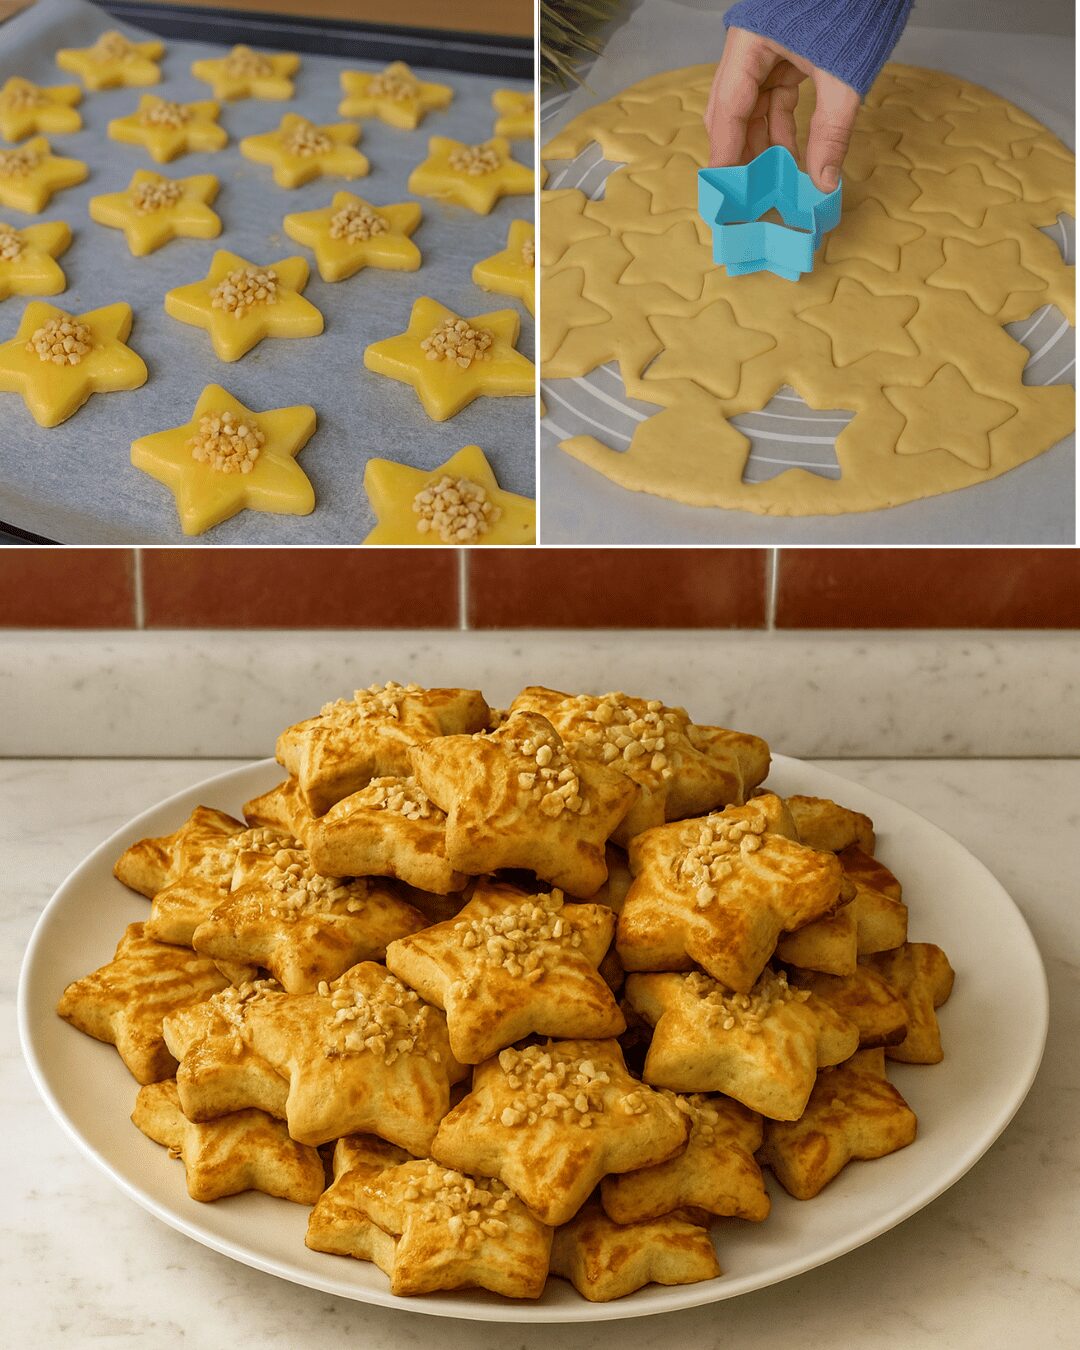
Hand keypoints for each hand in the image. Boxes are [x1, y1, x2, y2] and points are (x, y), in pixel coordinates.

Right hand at [704, 25, 859, 191]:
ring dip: (764, 144)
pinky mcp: (786, 53)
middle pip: (732, 111)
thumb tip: (823, 183)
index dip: (726, 154)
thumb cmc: (855, 7)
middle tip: (748, 195)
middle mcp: (749, 47)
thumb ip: (832, 131)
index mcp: (750, 43)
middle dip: (741, 153)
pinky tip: (792, 155)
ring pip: (753, 108)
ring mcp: (766, 50)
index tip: (726, 193)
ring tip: (775, 182)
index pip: (728, 109)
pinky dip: (782, 127)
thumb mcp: (843, 76)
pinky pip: (775, 97)